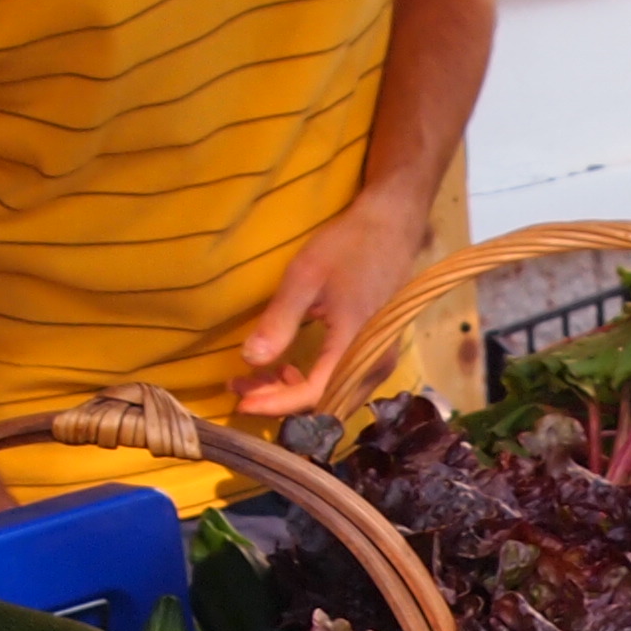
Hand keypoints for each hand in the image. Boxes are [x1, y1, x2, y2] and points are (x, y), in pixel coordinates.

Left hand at [234, 184, 429, 418]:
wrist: (390, 226)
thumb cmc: (348, 246)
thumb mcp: (305, 277)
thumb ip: (279, 321)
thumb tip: (250, 360)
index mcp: (356, 343)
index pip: (313, 393)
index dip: (275, 403)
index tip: (240, 402)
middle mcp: (374, 363)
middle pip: (325, 404)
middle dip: (280, 403)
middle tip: (242, 387)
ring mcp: (380, 360)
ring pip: (334, 397)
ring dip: (294, 395)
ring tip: (258, 377)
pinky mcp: (377, 355)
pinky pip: (343, 384)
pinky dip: (312, 384)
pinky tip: (287, 367)